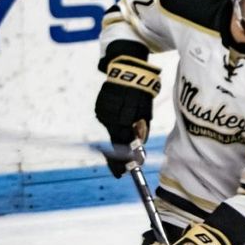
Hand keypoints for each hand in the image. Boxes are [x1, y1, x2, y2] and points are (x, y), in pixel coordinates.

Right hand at [95, 54, 160, 176]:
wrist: (127, 71)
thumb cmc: (141, 92)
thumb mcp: (145, 112)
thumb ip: (140, 129)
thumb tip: (137, 144)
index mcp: (122, 120)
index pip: (122, 147)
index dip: (122, 162)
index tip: (122, 173)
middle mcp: (108, 118)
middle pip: (114, 141)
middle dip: (119, 155)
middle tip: (122, 168)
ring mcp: (102, 112)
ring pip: (111, 130)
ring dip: (119, 134)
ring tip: (129, 126)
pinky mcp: (99, 106)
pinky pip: (108, 119)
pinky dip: (114, 122)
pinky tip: (122, 116)